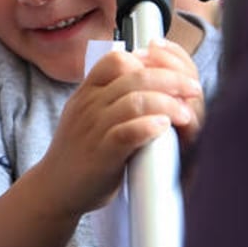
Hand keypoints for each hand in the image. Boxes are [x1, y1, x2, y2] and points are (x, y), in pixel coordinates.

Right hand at [39, 43, 202, 215]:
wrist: (54, 187)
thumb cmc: (79, 151)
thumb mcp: (86, 114)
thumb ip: (109, 95)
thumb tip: (146, 77)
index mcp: (86, 92)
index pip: (117, 59)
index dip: (150, 61)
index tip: (173, 72)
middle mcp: (88, 105)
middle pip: (134, 76)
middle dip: (171, 79)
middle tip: (192, 89)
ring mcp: (94, 128)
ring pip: (135, 101)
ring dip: (167, 103)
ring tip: (185, 114)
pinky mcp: (102, 154)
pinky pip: (127, 132)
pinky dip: (149, 126)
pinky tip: (164, 126)